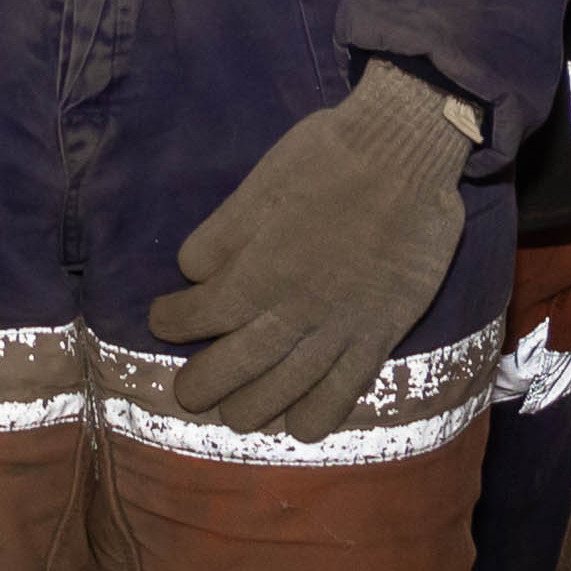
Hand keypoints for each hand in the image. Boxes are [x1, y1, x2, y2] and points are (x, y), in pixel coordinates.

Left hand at [145, 63, 474, 441]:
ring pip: (278, 396)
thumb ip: (221, 236)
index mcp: (256, 272)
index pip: (194, 317)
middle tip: (190, 387)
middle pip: (229, 373)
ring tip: (235, 407)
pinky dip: (311, 418)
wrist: (405, 152)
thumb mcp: (259, 183)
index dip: (169, 322)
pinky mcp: (377, 337)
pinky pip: (340, 397)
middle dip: (198, 386)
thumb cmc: (328, 157)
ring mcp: (337, 331)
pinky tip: (298, 417)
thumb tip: (192, 275)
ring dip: (246, 408)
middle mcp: (292, 314)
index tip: (164, 318)